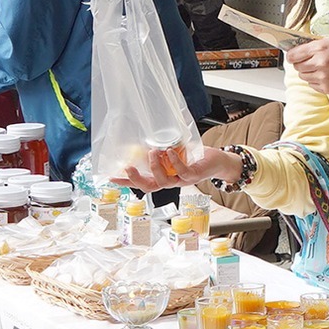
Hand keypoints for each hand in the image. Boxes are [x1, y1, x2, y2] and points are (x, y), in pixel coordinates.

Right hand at [113, 145, 240, 194]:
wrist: (216, 161)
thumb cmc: (193, 156)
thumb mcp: (172, 151)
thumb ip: (160, 149)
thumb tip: (144, 141)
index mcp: (163, 177)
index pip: (142, 182)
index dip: (126, 181)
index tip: (111, 176)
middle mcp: (170, 182)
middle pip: (149, 187)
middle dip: (136, 179)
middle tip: (127, 167)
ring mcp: (181, 180)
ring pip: (164, 181)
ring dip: (156, 166)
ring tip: (153, 151)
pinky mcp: (193, 175)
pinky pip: (182, 172)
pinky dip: (174, 162)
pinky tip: (170, 152)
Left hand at [284, 36, 328, 95]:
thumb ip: (313, 45)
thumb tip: (295, 51)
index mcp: (320, 48)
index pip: (293, 55)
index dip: (291, 56)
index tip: (292, 57)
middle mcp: (320, 63)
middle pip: (297, 67)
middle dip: (301, 64)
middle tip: (311, 61)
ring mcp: (323, 77)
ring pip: (303, 77)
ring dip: (308, 72)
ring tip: (321, 68)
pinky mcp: (327, 88)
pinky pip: (311, 85)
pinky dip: (316, 80)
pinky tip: (327, 75)